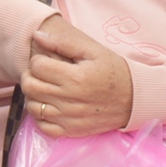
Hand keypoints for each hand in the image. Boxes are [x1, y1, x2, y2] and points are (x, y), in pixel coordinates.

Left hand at [20, 16, 132, 137]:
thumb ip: (63, 42)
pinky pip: (43, 127)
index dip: (37, 60)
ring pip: (33, 107)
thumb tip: (36, 35)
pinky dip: (40, 117)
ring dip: (33, 96)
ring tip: (44, 88)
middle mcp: (70, 100)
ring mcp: (70, 118)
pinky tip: (48, 106)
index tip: (46, 60)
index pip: (37, 66)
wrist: (135, 99)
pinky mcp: (72, 131)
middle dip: (30, 76)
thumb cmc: (114, 71)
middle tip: (40, 73)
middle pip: (31, 86)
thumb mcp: (92, 51)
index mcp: (75, 77)